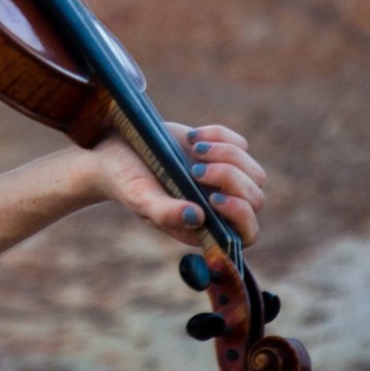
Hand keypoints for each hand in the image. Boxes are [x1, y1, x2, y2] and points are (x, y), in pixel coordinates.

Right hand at [83, 122, 265, 248]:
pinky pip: (241, 145)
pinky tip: (193, 137)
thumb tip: (199, 218)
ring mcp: (222, 179)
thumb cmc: (124, 181)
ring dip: (230, 156)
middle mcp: (217, 206)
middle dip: (230, 180)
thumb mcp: (139, 197)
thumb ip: (165, 212)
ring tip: (196, 149)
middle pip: (254, 200)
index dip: (241, 217)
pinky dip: (221, 136)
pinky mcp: (220, 153)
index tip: (214, 199)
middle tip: (195, 169)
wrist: (115, 150)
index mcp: (202, 227)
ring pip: (254, 173)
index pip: (246, 234)